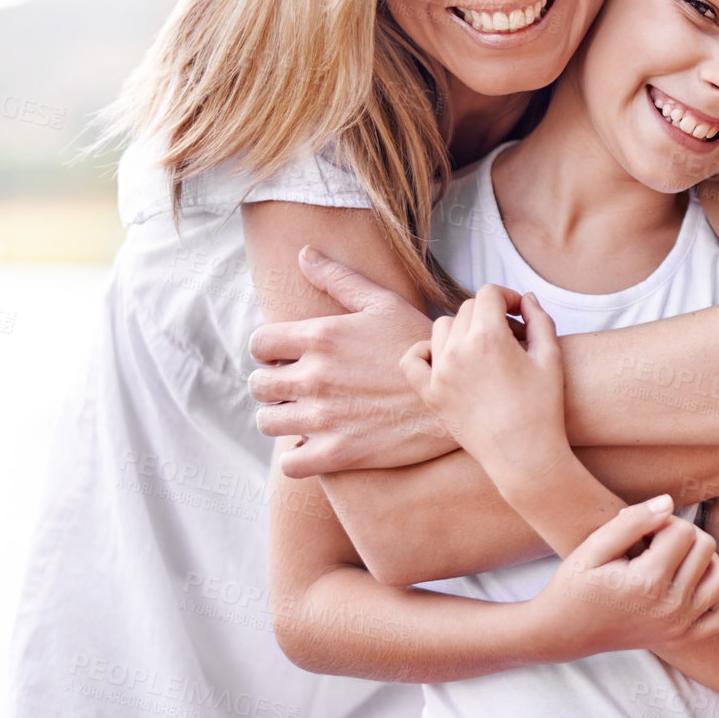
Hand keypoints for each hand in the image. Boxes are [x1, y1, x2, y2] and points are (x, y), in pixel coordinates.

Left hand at [249, 246, 446, 477]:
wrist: (460, 393)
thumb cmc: (421, 344)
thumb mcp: (385, 303)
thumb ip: (340, 279)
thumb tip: (303, 254)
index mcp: (321, 336)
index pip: (258, 344)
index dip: (270, 350)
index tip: (289, 356)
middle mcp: (316, 377)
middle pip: (258, 385)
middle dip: (272, 384)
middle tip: (298, 387)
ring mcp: (325, 418)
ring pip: (268, 423)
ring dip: (281, 418)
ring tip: (305, 414)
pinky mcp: (338, 453)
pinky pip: (289, 463)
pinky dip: (296, 456)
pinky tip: (315, 444)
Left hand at [400, 286, 566, 480]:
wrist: (524, 456)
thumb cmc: (544, 408)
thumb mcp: (551, 357)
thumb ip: (539, 319)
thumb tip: (526, 299)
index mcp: (489, 337)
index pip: (489, 294)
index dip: (508, 297)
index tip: (520, 313)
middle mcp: (458, 350)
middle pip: (467, 309)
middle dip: (490, 314)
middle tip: (511, 335)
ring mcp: (440, 373)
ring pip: (442, 327)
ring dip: (462, 328)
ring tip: (483, 348)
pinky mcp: (431, 395)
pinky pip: (412, 359)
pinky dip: (424, 351)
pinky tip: (445, 357)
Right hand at [536, 495, 718, 660]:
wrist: (563, 631)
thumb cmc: (575, 584)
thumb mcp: (595, 546)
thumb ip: (633, 521)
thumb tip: (669, 502)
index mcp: (648, 582)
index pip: (683, 530)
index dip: (662, 521)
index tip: (640, 532)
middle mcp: (671, 607)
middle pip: (707, 548)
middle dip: (682, 535)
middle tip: (652, 543)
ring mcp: (679, 627)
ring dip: (703, 561)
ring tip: (673, 559)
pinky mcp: (681, 640)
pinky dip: (712, 597)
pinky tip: (688, 586)